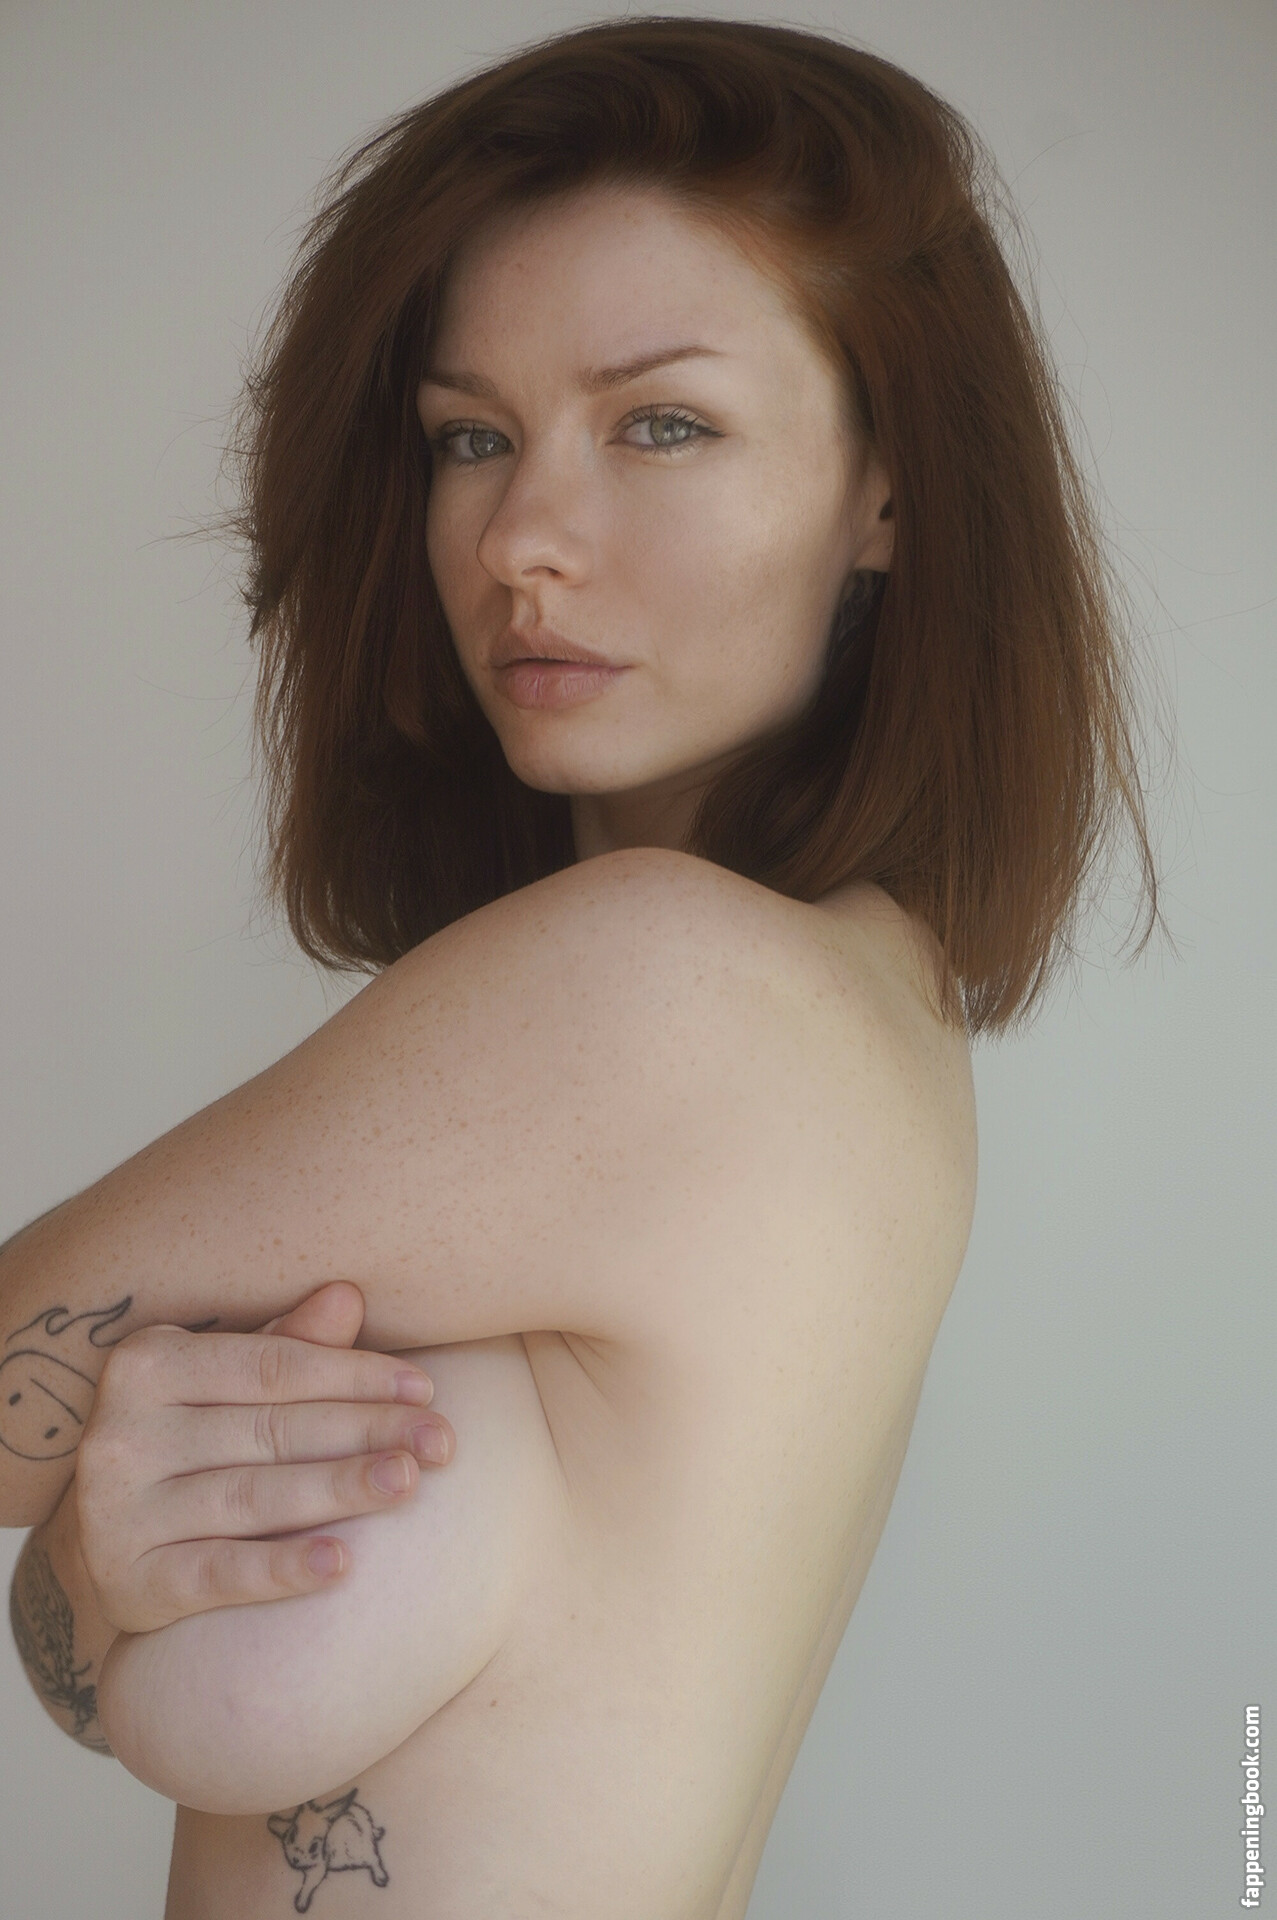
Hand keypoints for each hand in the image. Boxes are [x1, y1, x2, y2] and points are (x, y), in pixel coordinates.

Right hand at [74, 1281, 454, 1632]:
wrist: (110, 1544)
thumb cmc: (192, 1442)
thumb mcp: (228, 1387)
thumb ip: (287, 1345)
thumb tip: (349, 1295)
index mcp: (148, 1364)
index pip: (273, 1366)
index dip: (354, 1375)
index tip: (425, 1389)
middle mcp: (122, 1434)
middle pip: (270, 1429)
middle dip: (365, 1432)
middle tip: (442, 1441)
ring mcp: (119, 1512)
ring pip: (252, 1496)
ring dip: (338, 1488)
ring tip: (408, 1482)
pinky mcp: (132, 1582)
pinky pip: (220, 1572)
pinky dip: (282, 1568)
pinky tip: (341, 1563)